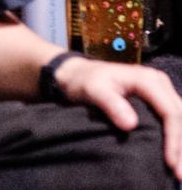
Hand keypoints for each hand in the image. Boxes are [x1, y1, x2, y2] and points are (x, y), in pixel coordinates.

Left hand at [55, 55, 181, 178]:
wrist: (77, 74)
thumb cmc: (84, 81)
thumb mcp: (92, 90)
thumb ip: (110, 104)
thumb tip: (130, 125)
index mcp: (146, 79)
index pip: (170, 111)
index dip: (173, 138)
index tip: (169, 161)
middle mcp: (158, 82)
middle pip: (180, 116)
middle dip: (181, 146)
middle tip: (179, 174)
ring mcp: (159, 90)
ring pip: (181, 118)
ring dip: (181, 144)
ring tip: (179, 171)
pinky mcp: (157, 99)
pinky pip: (173, 118)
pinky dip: (176, 137)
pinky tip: (174, 155)